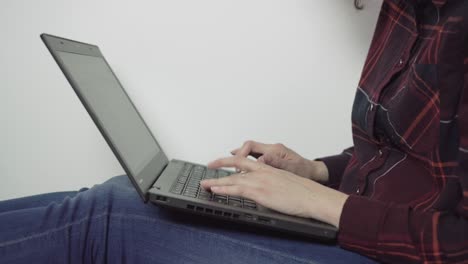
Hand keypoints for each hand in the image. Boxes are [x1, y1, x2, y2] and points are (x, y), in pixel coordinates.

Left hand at [201, 156, 347, 226]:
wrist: (313, 196)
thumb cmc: (303, 192)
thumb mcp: (285, 181)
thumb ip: (272, 182)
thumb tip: (266, 189)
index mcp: (269, 167)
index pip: (246, 160)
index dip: (233, 159)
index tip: (224, 160)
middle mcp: (263, 171)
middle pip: (236, 163)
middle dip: (220, 164)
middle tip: (209, 165)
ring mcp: (260, 180)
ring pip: (232, 178)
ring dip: (216, 181)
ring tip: (205, 184)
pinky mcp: (260, 191)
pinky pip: (236, 189)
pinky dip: (223, 189)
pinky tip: (215, 190)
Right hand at [231, 140, 328, 182]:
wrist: (314, 173)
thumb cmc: (305, 171)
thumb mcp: (292, 168)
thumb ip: (276, 163)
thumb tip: (261, 160)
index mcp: (275, 150)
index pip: (250, 146)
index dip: (240, 154)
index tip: (235, 166)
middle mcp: (271, 150)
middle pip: (247, 147)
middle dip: (234, 156)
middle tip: (220, 165)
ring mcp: (270, 155)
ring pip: (249, 153)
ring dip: (238, 159)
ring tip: (227, 168)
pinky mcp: (271, 161)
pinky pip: (253, 159)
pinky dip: (245, 163)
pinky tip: (239, 171)